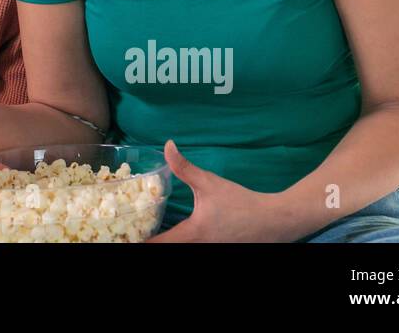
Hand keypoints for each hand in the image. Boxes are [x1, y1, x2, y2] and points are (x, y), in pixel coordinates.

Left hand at [146, 141, 290, 242]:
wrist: (274, 221)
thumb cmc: (240, 203)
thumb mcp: (209, 183)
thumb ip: (184, 167)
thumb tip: (167, 145)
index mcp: (192, 234)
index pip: (159, 244)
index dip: (141, 241)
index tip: (124, 236)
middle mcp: (198, 248)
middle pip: (168, 249)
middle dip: (150, 242)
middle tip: (132, 233)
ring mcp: (209, 252)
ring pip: (181, 250)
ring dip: (167, 242)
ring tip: (148, 235)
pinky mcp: (218, 251)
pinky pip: (192, 250)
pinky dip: (181, 244)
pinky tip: (173, 236)